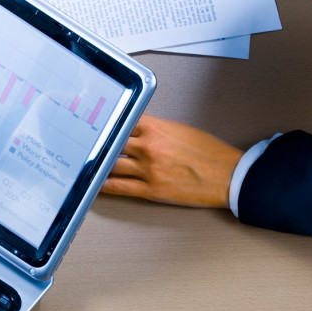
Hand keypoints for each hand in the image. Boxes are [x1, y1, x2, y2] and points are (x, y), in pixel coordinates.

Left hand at [101, 114, 242, 207]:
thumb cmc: (210, 152)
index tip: (93, 123)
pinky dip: (104, 185)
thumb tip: (134, 128)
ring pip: (112, 164)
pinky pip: (120, 187)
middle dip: (99, 142)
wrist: (228, 175)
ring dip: (99, 164)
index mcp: (155, 128)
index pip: (121, 121)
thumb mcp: (180, 129)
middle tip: (83, 142)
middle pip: (112, 142)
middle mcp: (149, 147)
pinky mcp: (151, 189)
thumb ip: (154, 127)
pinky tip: (96, 183)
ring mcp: (148, 169)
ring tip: (87, 163)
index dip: (105, 123)